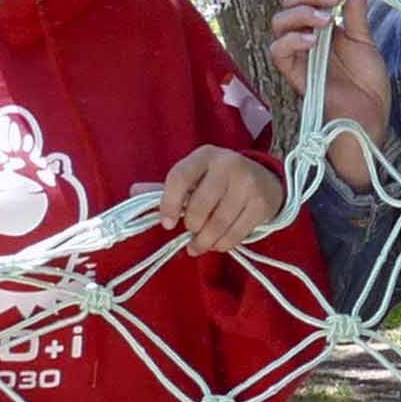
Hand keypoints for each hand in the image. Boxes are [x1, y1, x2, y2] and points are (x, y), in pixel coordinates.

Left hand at [154, 141, 279, 257]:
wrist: (267, 179)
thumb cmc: (221, 179)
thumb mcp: (196, 175)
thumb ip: (168, 186)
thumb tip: (133, 192)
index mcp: (205, 155)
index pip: (179, 177)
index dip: (168, 203)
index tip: (166, 224)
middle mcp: (228, 166)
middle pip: (199, 207)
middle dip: (191, 227)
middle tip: (190, 232)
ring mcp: (248, 185)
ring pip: (217, 224)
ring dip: (204, 242)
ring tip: (198, 246)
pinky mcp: (261, 205)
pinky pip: (236, 234)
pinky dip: (222, 244)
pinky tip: (217, 243)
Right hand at [270, 0, 391, 171]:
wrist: (370, 118)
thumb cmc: (367, 85)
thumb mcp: (365, 41)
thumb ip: (356, 12)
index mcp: (321, 28)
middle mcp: (305, 38)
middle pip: (289, 3)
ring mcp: (298, 56)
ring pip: (278, 23)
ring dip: (301, 13)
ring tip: (327, 18)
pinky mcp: (294, 74)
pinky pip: (278, 52)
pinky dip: (292, 39)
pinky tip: (314, 40)